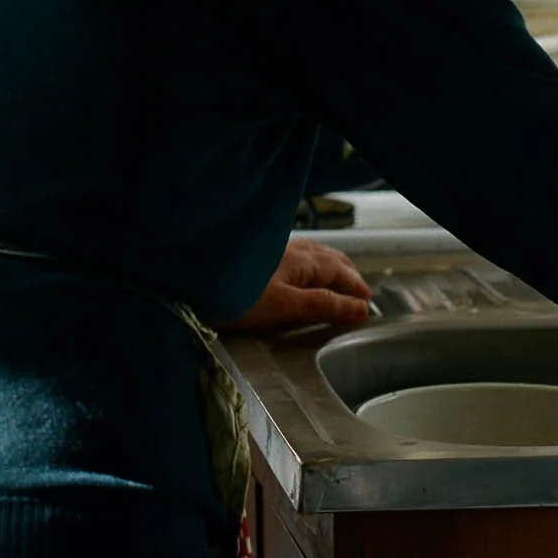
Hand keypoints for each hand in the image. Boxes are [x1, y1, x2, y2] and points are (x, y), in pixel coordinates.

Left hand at [227, 237, 373, 334]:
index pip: (341, 271)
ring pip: (312, 256)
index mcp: (303, 259)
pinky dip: (310, 267)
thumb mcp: (286, 306)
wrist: (189, 280)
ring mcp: (273, 250)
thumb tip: (361, 307)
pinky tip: (299, 275)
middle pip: (329, 258)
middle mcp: (291, 249)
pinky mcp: (257, 255)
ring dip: (328, 269)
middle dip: (346, 274)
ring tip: (335, 283)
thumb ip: (324, 306)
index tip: (367, 303)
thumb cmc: (237, 294)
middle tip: (357, 292)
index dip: (356, 288)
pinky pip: (295, 257)